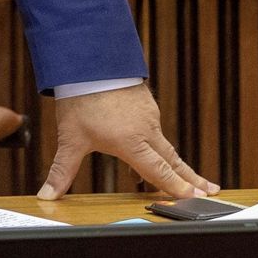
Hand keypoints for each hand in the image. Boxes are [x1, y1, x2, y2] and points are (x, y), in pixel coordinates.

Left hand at [37, 82, 215, 200]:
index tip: (195, 198)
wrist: (89, 59)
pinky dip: (158, 144)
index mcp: (131, 143)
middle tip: (211, 192)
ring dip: (176, 163)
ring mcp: (148, 115)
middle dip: (191, 179)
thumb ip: (62, 170)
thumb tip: (47, 195)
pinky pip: (155, 130)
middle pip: (173, 160)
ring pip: (164, 145)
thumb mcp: (70, 138)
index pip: (159, 172)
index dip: (176, 187)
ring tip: (187, 178)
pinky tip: (151, 150)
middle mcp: (146, 130)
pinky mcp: (145, 103)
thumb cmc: (81, 98)